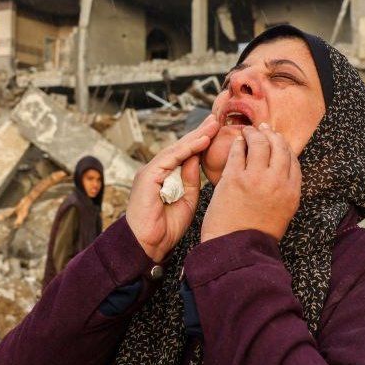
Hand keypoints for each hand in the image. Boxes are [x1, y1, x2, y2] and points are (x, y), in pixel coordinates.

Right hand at [125, 113, 218, 261]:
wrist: (146, 245)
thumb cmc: (164, 228)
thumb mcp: (186, 201)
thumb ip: (191, 180)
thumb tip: (198, 159)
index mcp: (165, 177)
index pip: (185, 155)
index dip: (201, 142)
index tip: (217, 132)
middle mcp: (157, 171)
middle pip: (181, 148)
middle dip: (199, 133)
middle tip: (216, 119)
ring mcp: (151, 172)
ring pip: (176, 149)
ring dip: (196, 137)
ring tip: (213, 125)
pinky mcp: (148, 176)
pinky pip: (170, 158)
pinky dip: (187, 149)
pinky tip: (202, 140)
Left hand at [201, 123, 300, 242]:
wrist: (236, 249)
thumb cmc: (255, 235)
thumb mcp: (282, 215)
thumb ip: (284, 193)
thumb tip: (280, 176)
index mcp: (292, 193)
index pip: (293, 161)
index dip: (285, 147)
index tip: (277, 142)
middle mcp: (278, 182)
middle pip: (279, 147)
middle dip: (272, 135)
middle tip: (264, 129)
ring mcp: (256, 179)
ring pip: (260, 144)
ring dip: (254, 133)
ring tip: (248, 131)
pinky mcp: (234, 179)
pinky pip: (238, 152)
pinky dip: (237, 143)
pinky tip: (236, 142)